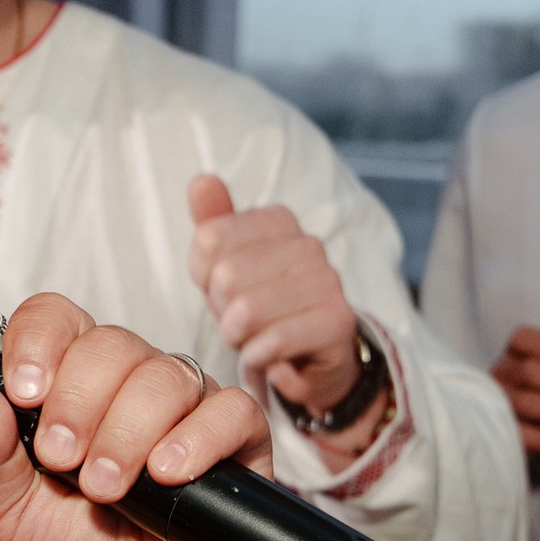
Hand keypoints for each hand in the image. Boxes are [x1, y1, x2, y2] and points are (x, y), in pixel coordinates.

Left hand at [0, 293, 265, 540]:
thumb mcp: (9, 510)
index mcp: (68, 379)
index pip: (56, 318)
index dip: (39, 343)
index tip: (25, 394)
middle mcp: (128, 377)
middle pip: (110, 343)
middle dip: (78, 404)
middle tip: (62, 461)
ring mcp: (185, 401)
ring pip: (164, 376)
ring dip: (126, 433)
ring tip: (106, 488)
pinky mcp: (237, 434)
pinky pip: (229, 410)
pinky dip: (196, 439)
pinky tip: (167, 473)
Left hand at [185, 176, 380, 436]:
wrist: (314, 360)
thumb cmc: (263, 310)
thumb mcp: (227, 267)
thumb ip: (213, 223)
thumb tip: (202, 179)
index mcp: (279, 221)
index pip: (208, 240)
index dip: (204, 278)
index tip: (225, 292)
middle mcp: (308, 244)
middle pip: (226, 277)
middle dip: (222, 311)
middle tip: (243, 323)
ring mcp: (328, 281)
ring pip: (247, 312)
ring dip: (240, 339)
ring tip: (257, 339)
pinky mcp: (337, 322)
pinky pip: (272, 342)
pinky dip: (258, 359)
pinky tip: (271, 359)